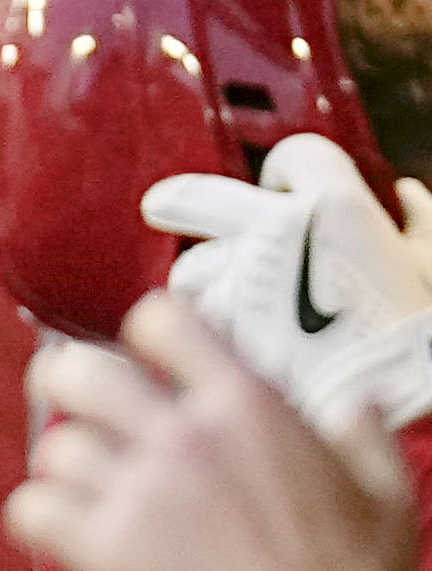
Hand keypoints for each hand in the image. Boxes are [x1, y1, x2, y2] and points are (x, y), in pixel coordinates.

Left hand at [8, 295, 417, 570]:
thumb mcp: (386, 495)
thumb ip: (362, 439)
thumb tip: (355, 405)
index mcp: (249, 407)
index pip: (161, 319)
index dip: (142, 333)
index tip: (141, 357)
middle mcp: (185, 437)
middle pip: (78, 371)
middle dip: (64, 383)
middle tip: (71, 405)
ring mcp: (141, 492)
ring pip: (53, 445)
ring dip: (63, 467)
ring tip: (84, 488)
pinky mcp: (107, 552)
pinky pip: (30, 508)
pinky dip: (35, 518)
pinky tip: (59, 531)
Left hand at [141, 133, 431, 434]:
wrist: (403, 414)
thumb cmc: (420, 342)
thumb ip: (419, 224)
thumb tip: (405, 194)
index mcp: (334, 210)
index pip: (294, 157)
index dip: (290, 172)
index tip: (282, 189)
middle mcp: (273, 238)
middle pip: (193, 199)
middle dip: (179, 205)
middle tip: (164, 210)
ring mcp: (235, 287)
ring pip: (189, 271)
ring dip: (205, 286)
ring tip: (232, 308)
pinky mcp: (209, 343)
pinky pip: (186, 333)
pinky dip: (204, 340)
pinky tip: (234, 353)